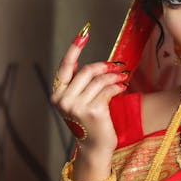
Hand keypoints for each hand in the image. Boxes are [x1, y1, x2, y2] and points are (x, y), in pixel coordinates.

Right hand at [51, 24, 128, 156]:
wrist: (95, 147)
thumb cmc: (89, 122)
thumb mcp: (78, 101)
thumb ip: (79, 83)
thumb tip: (85, 62)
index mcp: (57, 94)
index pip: (65, 66)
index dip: (74, 48)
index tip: (83, 33)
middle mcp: (64, 100)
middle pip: (86, 71)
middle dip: (103, 66)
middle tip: (116, 66)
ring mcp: (77, 106)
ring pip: (99, 80)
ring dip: (113, 76)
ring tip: (122, 77)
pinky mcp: (93, 111)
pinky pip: (108, 90)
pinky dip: (117, 86)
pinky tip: (122, 87)